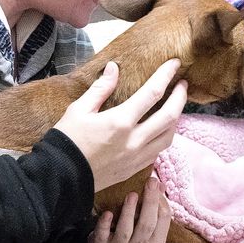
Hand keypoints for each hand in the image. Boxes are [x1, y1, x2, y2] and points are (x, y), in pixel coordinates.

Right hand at [54, 59, 187, 191]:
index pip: (152, 92)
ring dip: (177, 119)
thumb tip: (113, 68)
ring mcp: (136, 157)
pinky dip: (165, 137)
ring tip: (176, 106)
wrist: (60, 179)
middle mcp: (134, 140)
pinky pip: (158, 152)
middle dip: (180, 97)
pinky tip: (161, 129)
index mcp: (120, 121)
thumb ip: (100, 88)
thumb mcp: (78, 109)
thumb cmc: (66, 141)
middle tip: (183, 84)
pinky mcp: (134, 170)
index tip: (175, 63)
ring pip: (169, 136)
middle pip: (170, 115)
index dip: (166, 75)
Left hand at [89, 176, 171, 242]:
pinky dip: (105, 224)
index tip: (155, 183)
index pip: (163, 220)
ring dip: (129, 212)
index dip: (160, 200)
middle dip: (150, 203)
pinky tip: (108, 212)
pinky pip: (103, 235)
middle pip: (147, 225)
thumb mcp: (146, 228)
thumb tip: (161, 186)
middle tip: (150, 182)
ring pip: (126, 231)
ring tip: (131, 194)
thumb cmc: (131, 238)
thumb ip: (155, 209)